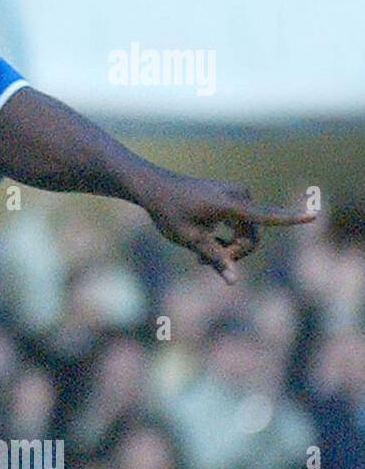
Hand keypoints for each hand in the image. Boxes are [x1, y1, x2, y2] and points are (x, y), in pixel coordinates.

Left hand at [139, 172, 314, 284]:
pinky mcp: (235, 196)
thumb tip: (234, 281)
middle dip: (232, 253)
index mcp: (229, 204)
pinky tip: (206, 243)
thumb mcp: (190, 240)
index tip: (313, 215)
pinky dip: (227, 236)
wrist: (155, 187)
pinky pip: (242, 222)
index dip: (291, 218)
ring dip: (228, 247)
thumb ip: (215, 258)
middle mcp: (239, 196)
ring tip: (198, 258)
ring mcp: (239, 194)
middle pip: (251, 237)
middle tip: (200, 263)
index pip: (265, 216)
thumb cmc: (170, 213)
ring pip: (247, 232)